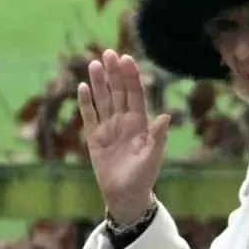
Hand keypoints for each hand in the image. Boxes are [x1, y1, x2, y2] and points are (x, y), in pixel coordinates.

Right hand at [76, 49, 170, 223]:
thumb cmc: (143, 177)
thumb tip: (166, 116)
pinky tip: (82, 86)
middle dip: (114, 73)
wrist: (125, 195)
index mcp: (140, 123)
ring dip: (99, 82)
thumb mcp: (152, 157)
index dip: (131, 77)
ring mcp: (108, 127)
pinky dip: (86, 102)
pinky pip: (89, 115)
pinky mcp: (95, 137)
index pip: (135, 94)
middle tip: (108, 53)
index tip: (126, 59)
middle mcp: (124, 121)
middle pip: (118, 92)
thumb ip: (157, 137)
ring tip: (94, 63)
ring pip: (103, 99)